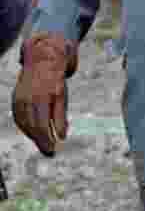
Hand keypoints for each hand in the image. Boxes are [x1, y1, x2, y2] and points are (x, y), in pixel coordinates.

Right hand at [12, 33, 78, 156]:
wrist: (42, 58)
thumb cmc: (55, 79)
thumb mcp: (62, 96)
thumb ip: (61, 116)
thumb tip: (62, 136)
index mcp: (40, 99)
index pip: (41, 126)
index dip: (46, 140)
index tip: (53, 150)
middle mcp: (27, 100)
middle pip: (32, 127)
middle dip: (41, 141)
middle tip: (50, 152)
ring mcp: (19, 99)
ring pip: (24, 123)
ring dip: (33, 135)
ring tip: (44, 143)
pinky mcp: (15, 98)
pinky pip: (19, 117)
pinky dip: (26, 127)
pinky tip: (34, 132)